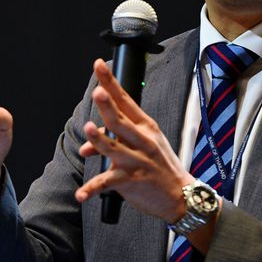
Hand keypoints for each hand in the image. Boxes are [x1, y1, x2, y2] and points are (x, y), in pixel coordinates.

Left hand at [75, 59, 194, 223]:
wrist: (181, 196)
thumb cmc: (161, 167)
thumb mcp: (142, 148)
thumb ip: (114, 141)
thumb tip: (86, 146)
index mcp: (145, 127)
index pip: (126, 100)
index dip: (111, 83)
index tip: (99, 66)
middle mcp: (142, 141)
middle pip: (120, 121)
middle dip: (108, 106)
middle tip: (97, 92)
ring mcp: (137, 161)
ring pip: (114, 148)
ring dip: (99, 139)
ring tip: (88, 129)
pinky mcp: (131, 181)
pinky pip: (107, 183)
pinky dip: (92, 189)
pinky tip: (80, 194)